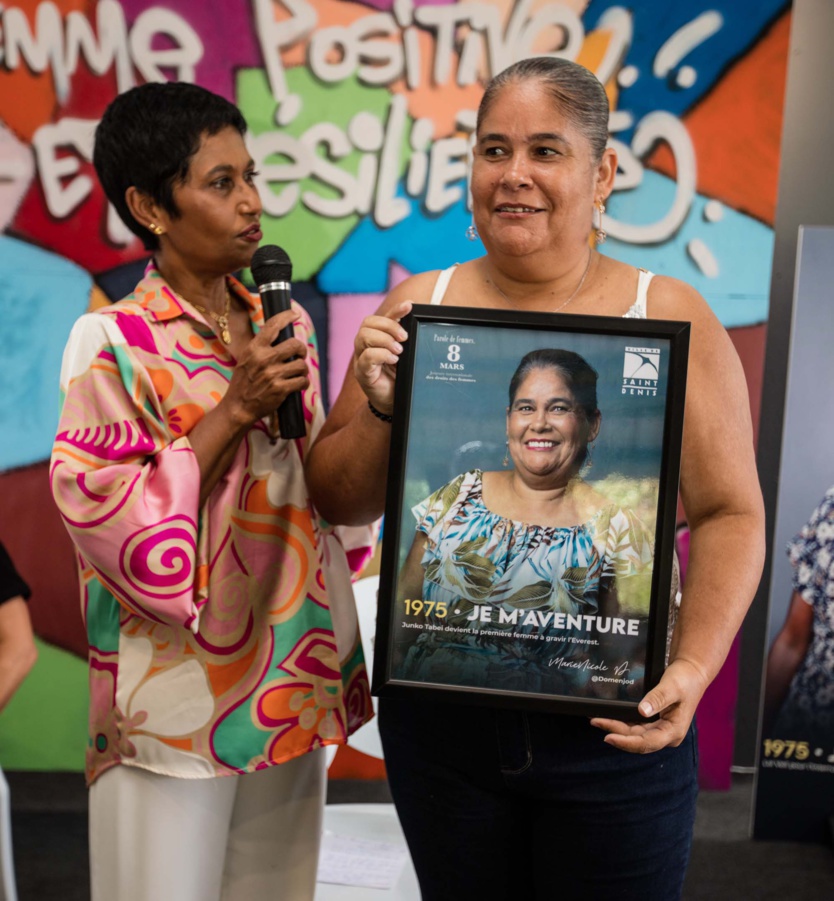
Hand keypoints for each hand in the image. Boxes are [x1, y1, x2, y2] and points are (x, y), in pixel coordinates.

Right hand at [223, 309, 309, 424]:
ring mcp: (273, 374)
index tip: (296, 314)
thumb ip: (261, 348)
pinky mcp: (280, 389)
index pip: (273, 325)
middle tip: (299, 356)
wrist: (238, 407)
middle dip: (302, 350)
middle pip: (295, 345)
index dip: (286, 316)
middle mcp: (264, 359)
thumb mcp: (246, 359)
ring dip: (303, 370)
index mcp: (254, 348)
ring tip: (297, 374)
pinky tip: (298, 385)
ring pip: (301, 365)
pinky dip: (303, 383)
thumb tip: (280, 336)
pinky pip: (302, 381)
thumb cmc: (243, 383)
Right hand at [353, 301, 411, 413]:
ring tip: (399, 350)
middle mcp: (364, 346)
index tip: (410, 306)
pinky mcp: (362, 373)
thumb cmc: (399, 378)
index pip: (380, 318)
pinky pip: (366, 357)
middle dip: (388, 326)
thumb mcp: (405, 356)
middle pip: (367, 323)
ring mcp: (361, 359)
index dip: (394, 310)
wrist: (393, 403)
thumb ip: (405, 341)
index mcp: (375, 339)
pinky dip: (381, 355)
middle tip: (404, 337)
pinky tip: (393, 360)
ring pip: (363, 336)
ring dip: (384, 340)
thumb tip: (417, 323)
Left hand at [589, 657, 708, 753]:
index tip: (608, 737)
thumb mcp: (672, 687)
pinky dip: (621, 721)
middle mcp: (666, 734)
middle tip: (595, 722)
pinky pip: (635, 725)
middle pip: (637, 739)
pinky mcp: (653, 721)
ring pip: (634, 733)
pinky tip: (608, 715)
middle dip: (616, 733)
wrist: (691, 672)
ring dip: (616, 728)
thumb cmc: (685, 680)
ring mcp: (659, 728)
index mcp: (674, 731)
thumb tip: (642, 711)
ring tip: (596, 719)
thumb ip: (658, 698)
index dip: (627, 742)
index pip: (647, 743)